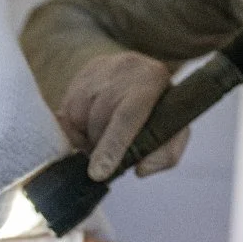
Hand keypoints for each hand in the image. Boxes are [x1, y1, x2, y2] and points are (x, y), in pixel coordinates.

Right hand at [57, 51, 189, 180]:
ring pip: (78, 116)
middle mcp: (125, 68)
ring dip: (86, 135)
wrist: (144, 74)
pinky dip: (76, 127)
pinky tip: (93, 124)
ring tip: (104, 135)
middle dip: (99, 145)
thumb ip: (166, 154)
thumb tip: (140, 169)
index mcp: (153, 80)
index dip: (112, 146)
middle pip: (99, 120)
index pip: (127, 116)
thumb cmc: (161, 109)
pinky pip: (66, 112)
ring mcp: (100, 68)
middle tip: (109, 153)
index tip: (99, 173)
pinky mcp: (82, 73)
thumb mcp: (177, 130)